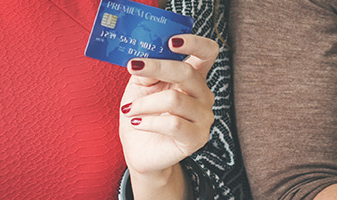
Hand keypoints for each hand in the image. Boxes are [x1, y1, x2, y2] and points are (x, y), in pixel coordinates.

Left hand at [119, 34, 218, 175]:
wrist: (139, 147)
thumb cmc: (142, 112)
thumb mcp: (140, 85)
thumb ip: (146, 70)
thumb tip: (144, 59)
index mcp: (193, 76)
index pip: (208, 52)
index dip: (195, 43)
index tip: (171, 41)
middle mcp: (203, 94)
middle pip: (188, 72)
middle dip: (157, 67)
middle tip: (133, 66)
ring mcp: (203, 117)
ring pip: (175, 100)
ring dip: (145, 103)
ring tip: (129, 110)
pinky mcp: (197, 138)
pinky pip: (174, 124)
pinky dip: (150, 122)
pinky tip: (137, 123)